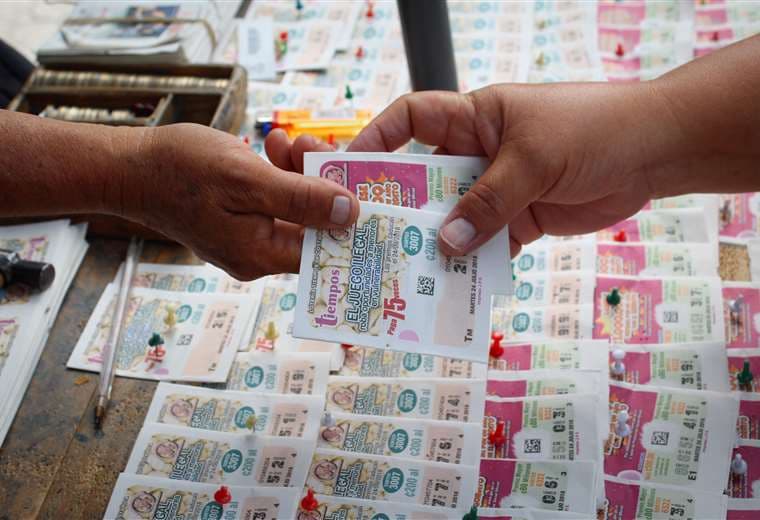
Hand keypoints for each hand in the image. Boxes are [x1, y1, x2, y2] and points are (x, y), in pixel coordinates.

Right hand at [118, 124, 357, 278]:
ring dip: (298, 172)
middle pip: (311, 226)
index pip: (324, 248)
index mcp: (261, 254)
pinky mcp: (237, 220)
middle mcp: (257, 254)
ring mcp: (246, 238)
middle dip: (319, 183)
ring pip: (294, 208)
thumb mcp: (248, 179)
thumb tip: (352, 214)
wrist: (127, 166)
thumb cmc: (180, 170)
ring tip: (287, 140)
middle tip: (312, 145)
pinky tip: (275, 147)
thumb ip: (302, 199)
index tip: (364, 185)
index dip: (348, 218)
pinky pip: (272, 200)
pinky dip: (278, 174)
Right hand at [348, 83, 680, 255]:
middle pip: (426, 180)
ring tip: (408, 273)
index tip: (350, 170)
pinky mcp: (519, 220)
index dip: (378, 139)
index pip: (413, 119)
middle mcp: (478, 153)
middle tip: (370, 239)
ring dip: (436, 244)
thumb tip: (447, 244)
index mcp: (475, 118)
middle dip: (400, 207)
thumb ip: (490, 201)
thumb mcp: (534, 159)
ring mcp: (498, 189)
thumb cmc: (593, 130)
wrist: (653, 152)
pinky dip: (472, 265)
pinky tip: (456, 287)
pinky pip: (485, 244)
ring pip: (453, 218)